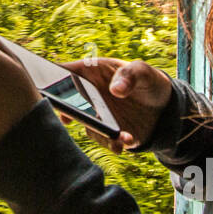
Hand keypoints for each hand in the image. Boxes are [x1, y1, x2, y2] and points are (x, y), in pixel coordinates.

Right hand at [59, 58, 173, 153]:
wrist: (165, 109)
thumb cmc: (148, 81)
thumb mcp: (143, 71)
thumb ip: (130, 75)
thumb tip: (115, 90)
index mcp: (90, 72)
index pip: (63, 71)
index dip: (50, 78)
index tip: (47, 88)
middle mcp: (87, 94)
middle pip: (66, 102)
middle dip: (66, 111)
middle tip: (68, 118)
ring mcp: (94, 114)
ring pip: (84, 124)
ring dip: (98, 132)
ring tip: (117, 138)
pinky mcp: (105, 131)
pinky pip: (102, 139)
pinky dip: (112, 142)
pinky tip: (126, 140)